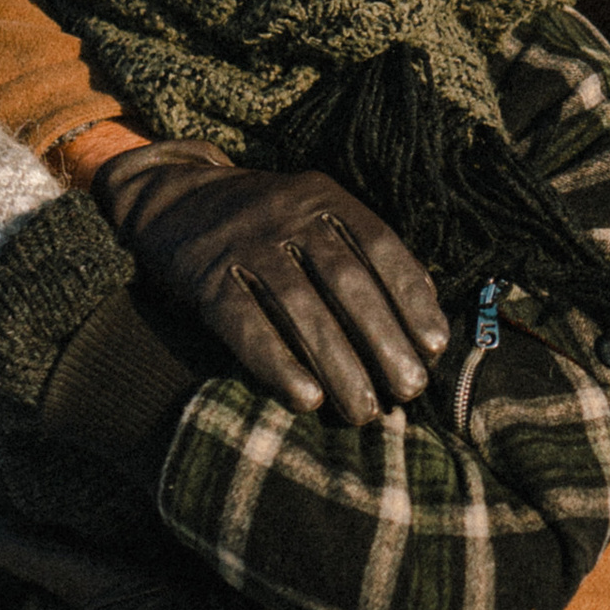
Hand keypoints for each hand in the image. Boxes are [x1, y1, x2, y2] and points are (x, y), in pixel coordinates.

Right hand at [90, 145, 448, 419]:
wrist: (171, 198)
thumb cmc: (262, 225)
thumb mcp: (313, 217)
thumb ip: (362, 253)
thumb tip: (428, 306)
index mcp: (323, 199)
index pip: (380, 246)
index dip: (411, 297)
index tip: (437, 346)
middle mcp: (287, 215)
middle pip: (346, 282)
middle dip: (384, 340)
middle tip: (410, 390)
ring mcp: (244, 244)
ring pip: (300, 308)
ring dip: (338, 364)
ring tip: (365, 411)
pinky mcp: (206, 277)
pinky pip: (245, 324)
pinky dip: (277, 363)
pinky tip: (305, 399)